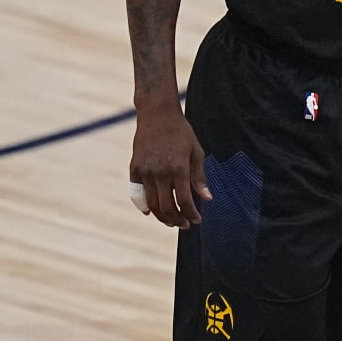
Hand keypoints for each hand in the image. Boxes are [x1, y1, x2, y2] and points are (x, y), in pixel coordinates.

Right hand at [129, 103, 208, 228]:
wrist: (157, 114)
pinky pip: (138, 194)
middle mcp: (160, 172)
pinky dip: (144, 206)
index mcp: (178, 168)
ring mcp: (145, 171)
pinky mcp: (134, 168)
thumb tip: (207, 199)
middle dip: (177, 220)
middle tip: (185, 225)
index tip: (197, 220)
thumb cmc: (181, 132)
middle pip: (166, 207)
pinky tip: (152, 212)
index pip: (185, 201)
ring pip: (151, 204)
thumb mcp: (196, 152)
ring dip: (162, 216)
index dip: (191, 214)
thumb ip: (200, 177)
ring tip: (171, 221)